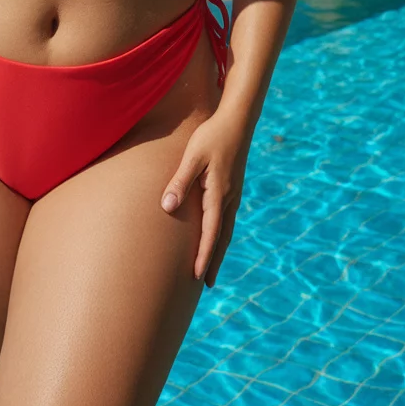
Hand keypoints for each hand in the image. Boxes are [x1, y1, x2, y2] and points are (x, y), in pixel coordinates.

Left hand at [159, 107, 251, 286]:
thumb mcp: (192, 157)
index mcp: (219, 195)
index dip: (202, 256)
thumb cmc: (211, 136)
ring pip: (227, 229)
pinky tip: (217, 235)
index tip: (195, 277)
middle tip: (206, 284)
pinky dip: (222, 233)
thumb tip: (167, 207)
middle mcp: (229, 199)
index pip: (210, 234)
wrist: (237, 121)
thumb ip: (180, 181)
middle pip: (222, 238)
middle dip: (213, 261)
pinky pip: (228, 218)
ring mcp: (234, 194)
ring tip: (211, 267)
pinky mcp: (233, 188)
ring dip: (219, 249)